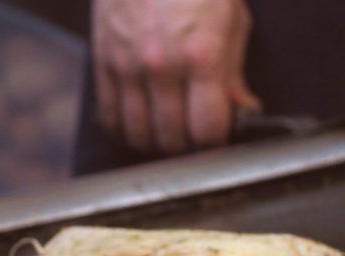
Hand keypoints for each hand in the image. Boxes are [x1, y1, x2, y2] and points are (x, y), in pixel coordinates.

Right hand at [92, 0, 260, 155]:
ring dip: (155, 143)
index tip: (220, 136)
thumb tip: (241, 111)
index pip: (207, 130)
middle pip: (171, 141)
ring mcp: (127, 68)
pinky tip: (141, 124)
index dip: (216, 142)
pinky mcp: (103, 65)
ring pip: (138, 137)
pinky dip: (126, 130)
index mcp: (201, 54)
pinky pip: (110, 119)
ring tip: (169, 132)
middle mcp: (161, 67)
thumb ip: (234, 72)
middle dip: (187, 146)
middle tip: (195, 134)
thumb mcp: (231, 19)